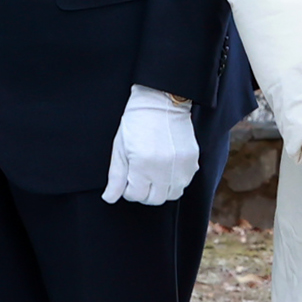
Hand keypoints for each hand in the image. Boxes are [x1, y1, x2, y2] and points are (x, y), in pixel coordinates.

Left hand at [102, 86, 199, 204]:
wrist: (161, 101)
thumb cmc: (137, 122)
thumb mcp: (120, 148)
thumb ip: (116, 176)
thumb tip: (109, 198)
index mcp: (143, 165)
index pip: (136, 195)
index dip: (129, 190)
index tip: (128, 179)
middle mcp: (164, 169)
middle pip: (155, 199)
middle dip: (145, 192)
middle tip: (140, 178)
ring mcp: (181, 166)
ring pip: (172, 194)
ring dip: (161, 189)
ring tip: (154, 173)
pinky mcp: (192, 160)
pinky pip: (185, 182)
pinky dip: (175, 180)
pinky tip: (166, 168)